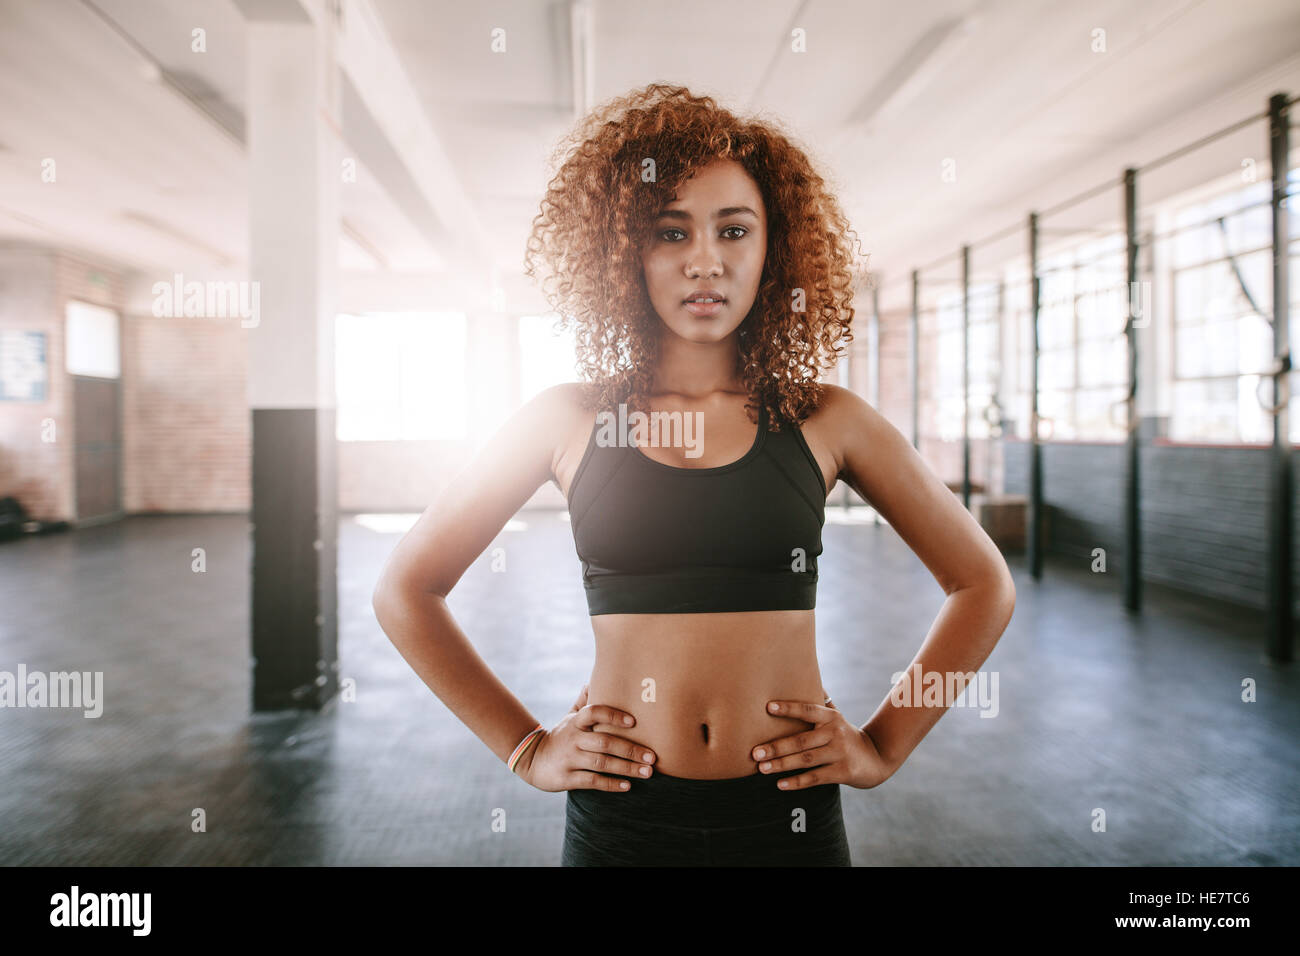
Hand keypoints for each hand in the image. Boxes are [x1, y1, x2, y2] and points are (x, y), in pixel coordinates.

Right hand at [515, 683, 656, 792]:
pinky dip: (611, 784)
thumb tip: (593, 680)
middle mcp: (573, 739)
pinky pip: (593, 781)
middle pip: (605, 742)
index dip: (613, 715)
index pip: (594, 713)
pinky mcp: (567, 778)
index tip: (634, 721)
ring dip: (627, 768)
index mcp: (576, 722)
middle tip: (652, 757)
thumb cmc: (560, 737)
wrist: (531, 760)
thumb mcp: (569, 717)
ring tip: (647, 772)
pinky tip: (628, 786)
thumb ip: (584, 702)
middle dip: (631, 750)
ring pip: (602, 763)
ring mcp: (570, 759)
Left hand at [751, 697, 892, 790]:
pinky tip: (780, 784)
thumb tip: (806, 673)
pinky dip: (797, 782)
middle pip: (801, 740)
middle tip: (755, 752)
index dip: (788, 708)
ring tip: (761, 768)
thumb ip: (821, 702)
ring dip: (782, 765)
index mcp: (830, 717)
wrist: (876, 758)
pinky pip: (816, 778)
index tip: (768, 707)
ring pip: (806, 760)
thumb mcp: (836, 717)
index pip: (807, 710)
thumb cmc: (846, 735)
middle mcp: (835, 733)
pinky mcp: (843, 772)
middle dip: (776, 747)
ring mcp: (840, 753)